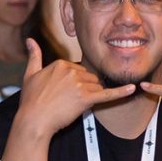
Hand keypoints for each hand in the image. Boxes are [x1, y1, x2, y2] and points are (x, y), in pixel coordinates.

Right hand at [14, 39, 136, 139]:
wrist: (33, 120)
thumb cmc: (31, 100)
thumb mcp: (30, 74)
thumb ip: (34, 56)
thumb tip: (30, 40)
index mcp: (61, 63)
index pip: (79, 71)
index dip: (75, 84)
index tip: (63, 93)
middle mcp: (71, 71)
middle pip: (90, 78)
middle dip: (85, 89)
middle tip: (67, 101)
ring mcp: (79, 84)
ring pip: (97, 88)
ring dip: (90, 97)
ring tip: (72, 105)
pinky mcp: (86, 98)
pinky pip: (107, 94)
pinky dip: (121, 92)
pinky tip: (132, 88)